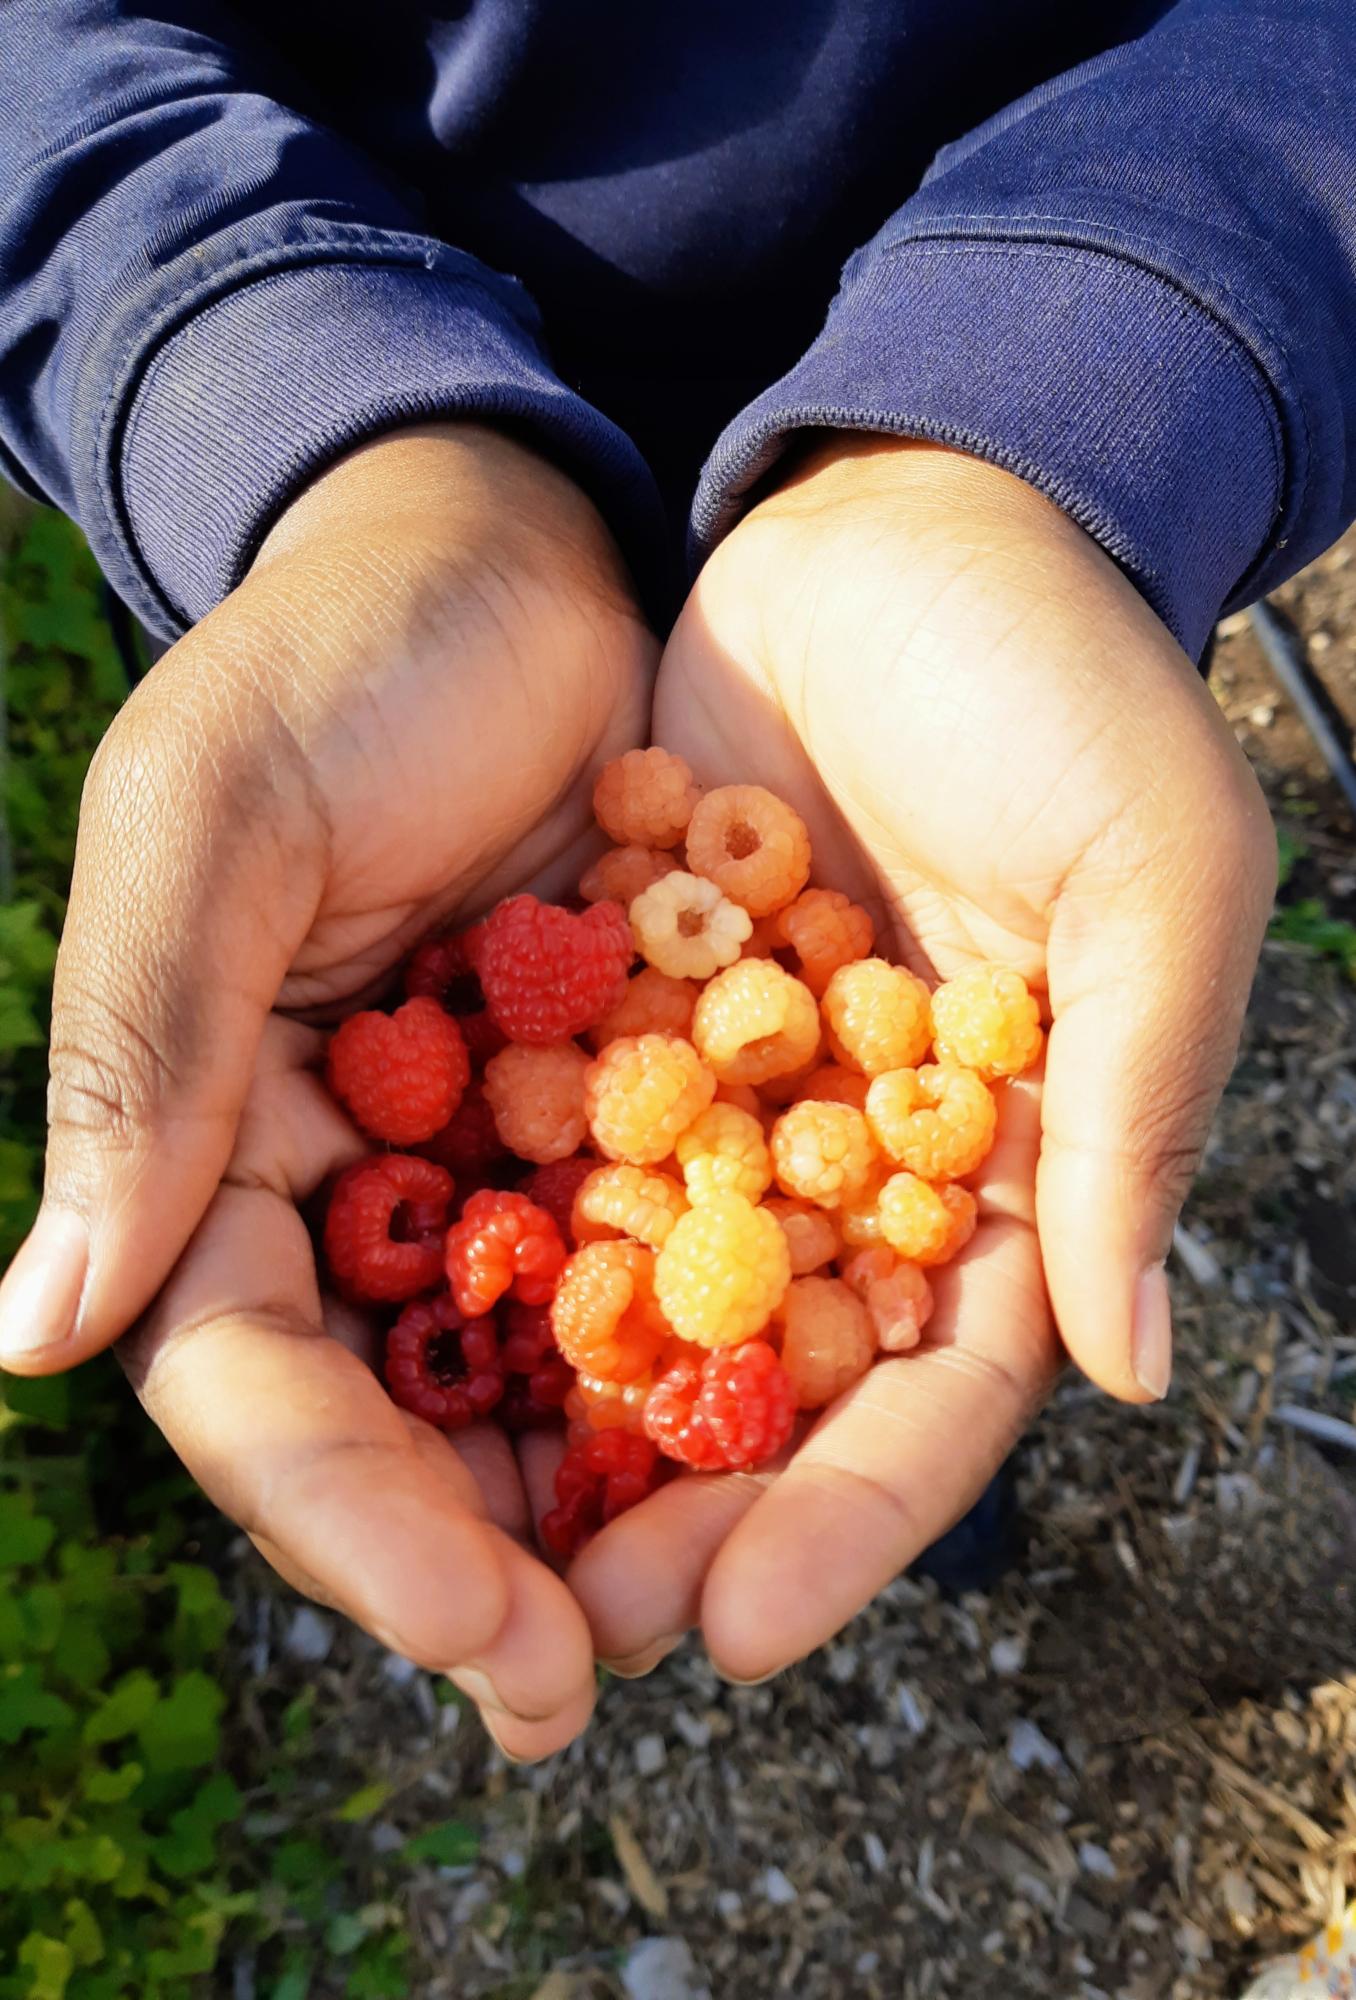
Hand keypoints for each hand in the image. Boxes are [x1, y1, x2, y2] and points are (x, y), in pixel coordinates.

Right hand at [0, 424, 656, 1756]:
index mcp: (219, 1134)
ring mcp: (489, 1154)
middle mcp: (352, 1176)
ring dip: (605, 1505)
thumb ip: (140, 1060)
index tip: (483, 1633)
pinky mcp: (616, 1105)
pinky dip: (712, 1355)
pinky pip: (662, 1261)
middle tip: (594, 1683)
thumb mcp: (217, 828)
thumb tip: (27, 1335)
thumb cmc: (339, 655)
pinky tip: (788, 1441)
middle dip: (483, 1561)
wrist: (505, 548)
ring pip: (534, 1375)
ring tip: (703, 1617)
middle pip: (396, 1416)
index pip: (255, 1375)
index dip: (350, 1521)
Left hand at [571, 436, 1273, 1682]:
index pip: (941, 1387)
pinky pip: (552, 1147)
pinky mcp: (625, 1010)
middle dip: (683, 1512)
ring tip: (465, 1535)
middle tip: (570, 1633)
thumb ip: (1132, 1113)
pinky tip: (403, 1327)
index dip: (850, 1516)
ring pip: (647, 1294)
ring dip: (565, 1418)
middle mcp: (863, 1161)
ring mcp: (736, 1093)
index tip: (743, 1628)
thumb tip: (1128, 1366)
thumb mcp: (1150, 878)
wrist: (905, 516)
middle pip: (773, 1383)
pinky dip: (491, 1237)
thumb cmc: (1067, 684)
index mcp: (1012, 1166)